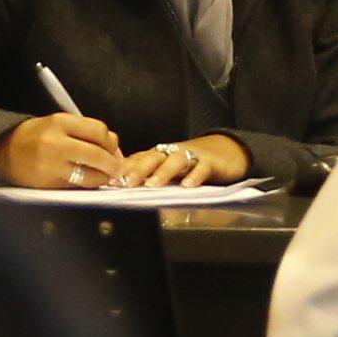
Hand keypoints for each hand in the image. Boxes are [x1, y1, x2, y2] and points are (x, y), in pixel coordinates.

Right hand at [0, 111, 124, 188]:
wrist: (3, 153)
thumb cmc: (33, 137)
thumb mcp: (56, 124)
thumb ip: (84, 131)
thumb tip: (114, 147)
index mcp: (60, 122)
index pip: (99, 130)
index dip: (112, 142)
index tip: (114, 149)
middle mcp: (56, 142)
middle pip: (98, 154)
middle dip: (113, 164)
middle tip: (116, 168)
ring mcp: (52, 165)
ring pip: (90, 175)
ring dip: (103, 178)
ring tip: (104, 177)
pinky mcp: (49, 182)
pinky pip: (77, 186)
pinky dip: (87, 185)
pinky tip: (88, 182)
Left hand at [113, 135, 250, 189]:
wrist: (227, 151)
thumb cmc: (192, 162)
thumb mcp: (168, 167)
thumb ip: (147, 173)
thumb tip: (118, 182)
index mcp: (160, 154)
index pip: (139, 159)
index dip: (125, 169)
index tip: (110, 181)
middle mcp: (173, 152)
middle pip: (154, 157)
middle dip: (139, 169)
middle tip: (126, 183)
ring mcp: (192, 156)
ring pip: (176, 160)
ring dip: (163, 172)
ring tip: (153, 185)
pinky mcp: (211, 162)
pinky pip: (202, 167)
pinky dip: (195, 175)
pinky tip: (188, 185)